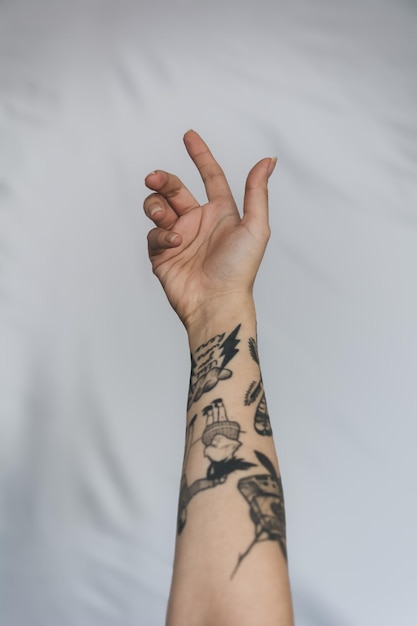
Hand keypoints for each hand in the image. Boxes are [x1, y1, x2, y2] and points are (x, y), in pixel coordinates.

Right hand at [143, 130, 275, 329]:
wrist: (215, 302)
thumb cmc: (239, 269)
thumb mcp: (255, 227)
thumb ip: (257, 192)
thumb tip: (268, 160)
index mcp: (220, 212)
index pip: (209, 176)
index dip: (200, 155)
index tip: (189, 135)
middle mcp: (198, 222)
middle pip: (174, 188)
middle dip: (162, 179)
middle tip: (153, 178)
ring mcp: (178, 237)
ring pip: (157, 207)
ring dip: (156, 205)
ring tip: (164, 217)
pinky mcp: (162, 254)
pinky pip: (153, 233)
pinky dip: (160, 234)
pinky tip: (172, 244)